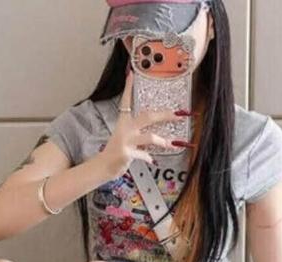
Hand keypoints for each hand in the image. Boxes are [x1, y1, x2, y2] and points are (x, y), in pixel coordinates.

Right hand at [98, 66, 185, 180]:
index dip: (129, 87)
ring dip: (162, 141)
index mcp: (123, 122)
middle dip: (165, 115)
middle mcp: (125, 129)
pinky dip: (149, 158)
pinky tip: (152, 160)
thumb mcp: (126, 139)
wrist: (103, 166)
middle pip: (148, 116)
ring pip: (149, 136)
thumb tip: (156, 136)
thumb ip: (140, 135)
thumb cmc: (115, 153)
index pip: (126, 100)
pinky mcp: (127, 153)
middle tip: (177, 114)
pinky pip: (144, 154)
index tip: (132, 74)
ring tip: (170, 144)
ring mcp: (126, 140)